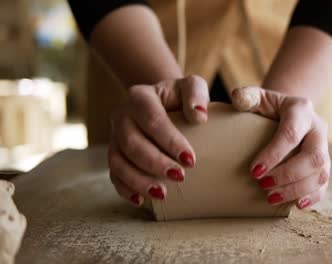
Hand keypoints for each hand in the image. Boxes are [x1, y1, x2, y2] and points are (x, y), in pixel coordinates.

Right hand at [108, 75, 208, 205]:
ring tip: (162, 194)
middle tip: (180, 177)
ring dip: (138, 181)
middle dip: (155, 163)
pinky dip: (125, 189)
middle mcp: (122, 116)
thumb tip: (199, 117)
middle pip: (132, 144)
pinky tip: (140, 201)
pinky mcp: (115, 154)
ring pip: (118, 162)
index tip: (191, 160)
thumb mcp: (190, 86)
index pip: (153, 120)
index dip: (170, 142)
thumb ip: (196, 94)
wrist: (160, 102)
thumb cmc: (179, 97)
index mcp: (139, 97)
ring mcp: (115, 137)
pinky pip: (113, 174)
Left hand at [232, 86, 329, 208]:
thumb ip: (247, 96)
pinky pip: (325, 184)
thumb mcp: (258, 97)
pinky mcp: (324, 164)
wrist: (288, 112)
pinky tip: (296, 205)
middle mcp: (318, 128)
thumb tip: (236, 98)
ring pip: (321, 173)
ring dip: (297, 189)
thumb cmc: (268, 106)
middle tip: (263, 186)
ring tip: (271, 198)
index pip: (291, 134)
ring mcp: (324, 147)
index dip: (274, 154)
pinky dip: (313, 197)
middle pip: (313, 156)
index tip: (254, 171)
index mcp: (302, 110)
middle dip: (288, 175)